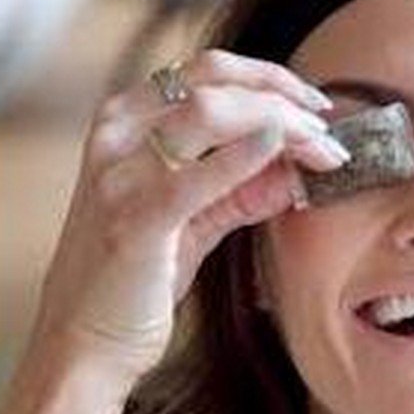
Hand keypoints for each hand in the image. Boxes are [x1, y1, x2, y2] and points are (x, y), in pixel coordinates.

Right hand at [32, 49, 347, 380]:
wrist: (85, 343)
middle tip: (328, 128)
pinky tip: (284, 156)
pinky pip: (194, 177)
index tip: (316, 105)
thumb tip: (303, 161)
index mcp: (127, 122)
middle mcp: (117, 135)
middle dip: (284, 96)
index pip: (208, 69)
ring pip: (208, 112)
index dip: (271, 79)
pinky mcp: (132, 221)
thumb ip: (245, 186)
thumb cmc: (140, 276)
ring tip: (323, 149)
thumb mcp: (199, 218)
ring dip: (280, 123)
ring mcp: (119, 174)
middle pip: (213, 80)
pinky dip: (244, 158)